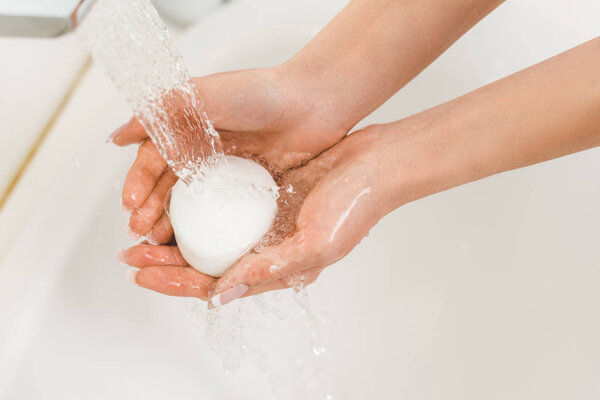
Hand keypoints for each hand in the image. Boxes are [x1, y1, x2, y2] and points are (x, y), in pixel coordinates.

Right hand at [113, 66, 347, 242]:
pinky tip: (198, 243)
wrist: (315, 103)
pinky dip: (208, 228)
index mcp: (189, 127)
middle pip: (169, 186)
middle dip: (150, 209)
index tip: (130, 205)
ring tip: (160, 244)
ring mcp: (228, 171)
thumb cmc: (260, 92)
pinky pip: (224, 213)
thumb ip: (160, 113)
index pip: (154, 160)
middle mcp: (205, 150)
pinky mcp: (250, 188)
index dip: (139, 182)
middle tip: (140, 233)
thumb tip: (117, 137)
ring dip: (173, 224)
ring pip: (193, 203)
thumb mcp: (203, 95)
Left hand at [120, 125, 402, 302]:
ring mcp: (264, 223)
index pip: (217, 286)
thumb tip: (222, 294)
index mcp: (278, 269)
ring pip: (209, 238)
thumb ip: (270, 269)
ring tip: (142, 234)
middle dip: (165, 264)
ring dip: (176, 238)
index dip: (176, 283)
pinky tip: (175, 202)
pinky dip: (196, 209)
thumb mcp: (317, 244)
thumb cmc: (356, 205)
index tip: (143, 275)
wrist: (374, 163)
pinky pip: (221, 208)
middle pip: (206, 265)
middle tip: (129, 256)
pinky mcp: (263, 197)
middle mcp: (266, 249)